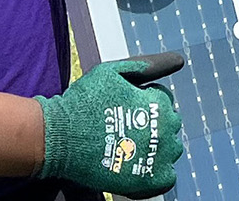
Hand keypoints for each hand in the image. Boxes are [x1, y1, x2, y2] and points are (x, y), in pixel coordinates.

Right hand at [35, 59, 184, 197]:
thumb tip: (178, 60)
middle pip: (169, 126)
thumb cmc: (83, 102)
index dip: (144, 104)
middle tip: (125, 131)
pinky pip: (166, 177)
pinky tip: (136, 167)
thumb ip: (145, 66)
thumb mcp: (112, 71)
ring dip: (155, 149)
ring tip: (129, 149)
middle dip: (152, 126)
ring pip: (170, 151)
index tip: (126, 112)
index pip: (164, 101)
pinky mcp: (151, 179)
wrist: (60, 136)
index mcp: (159, 102)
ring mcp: (159, 155)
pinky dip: (155, 173)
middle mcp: (165, 128)